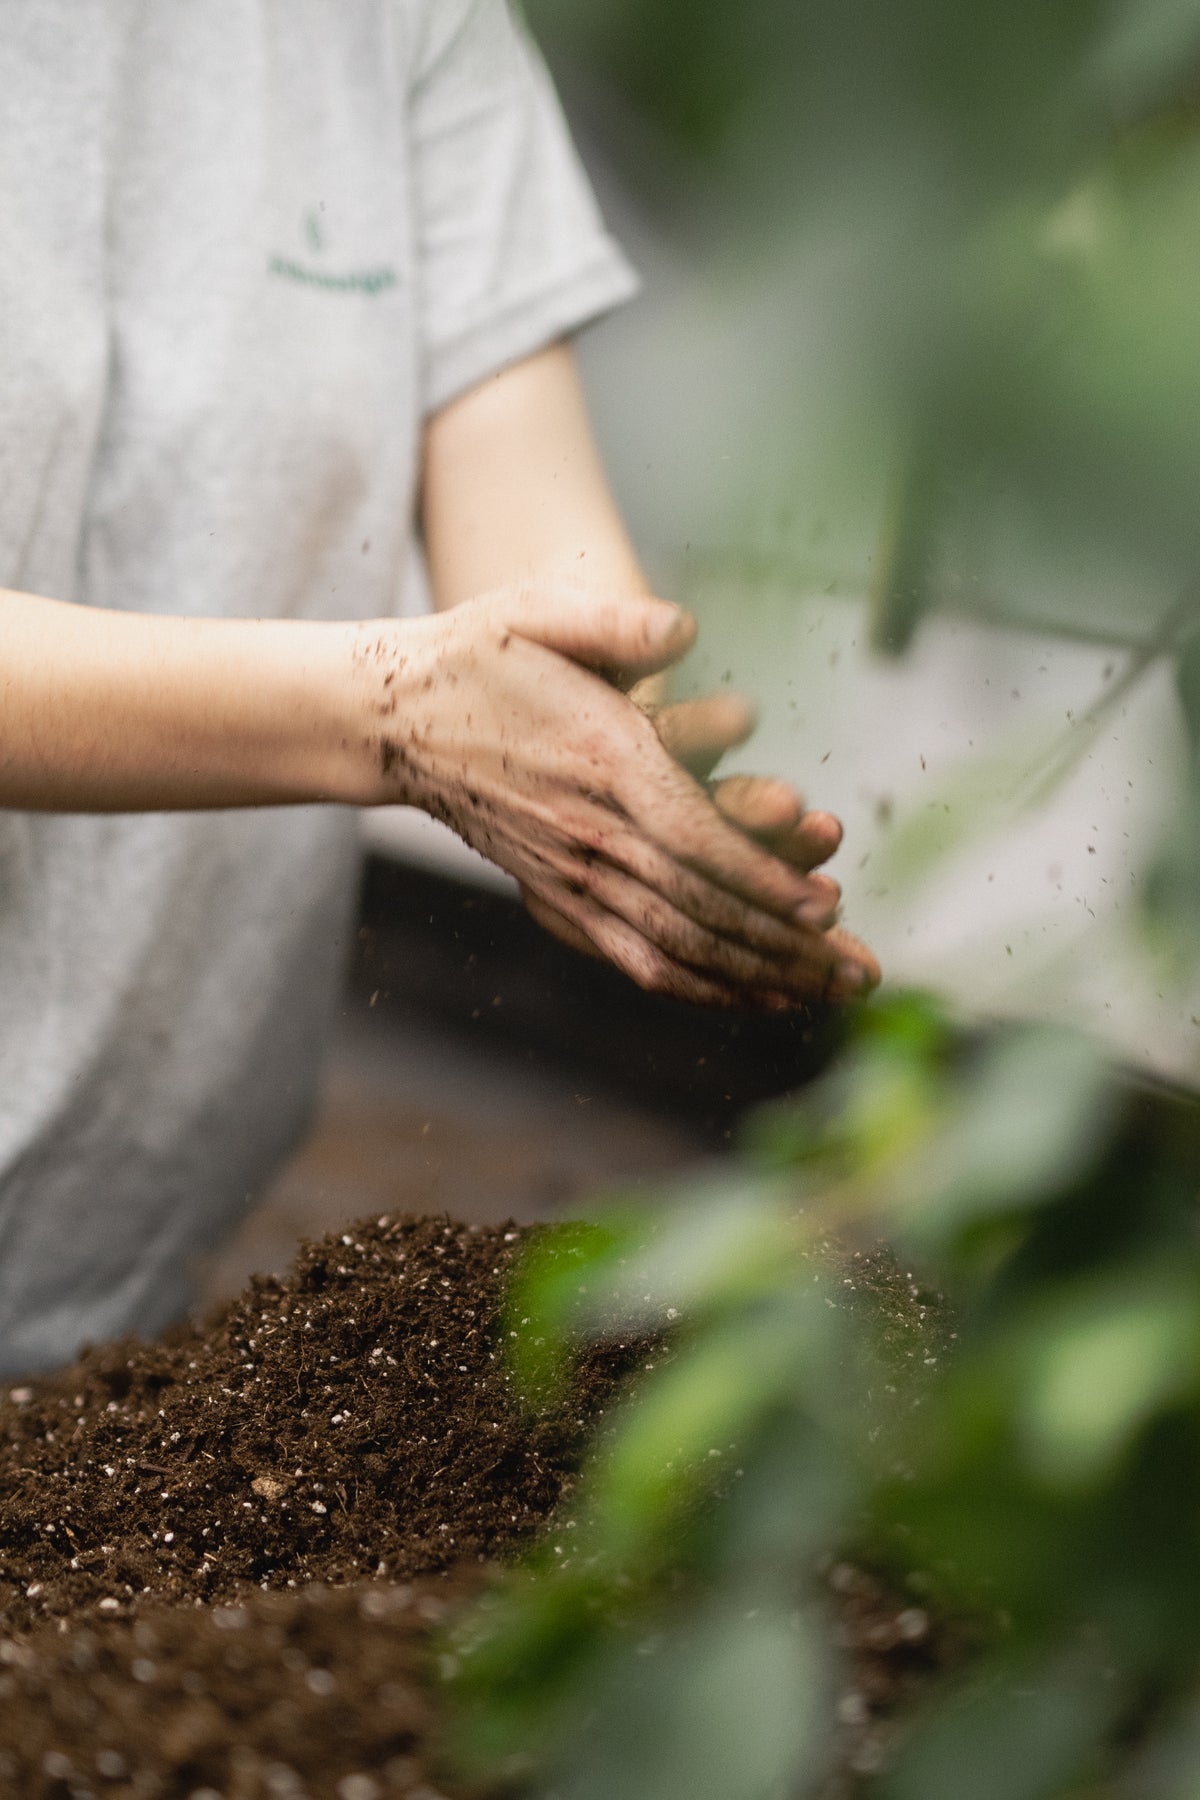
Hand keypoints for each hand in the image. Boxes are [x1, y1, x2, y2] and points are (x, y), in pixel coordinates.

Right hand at [359, 585, 878, 1007]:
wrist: (396, 719)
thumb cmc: (481, 655)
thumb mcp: (540, 612)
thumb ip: (615, 622)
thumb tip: (682, 627)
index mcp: (600, 763)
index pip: (692, 839)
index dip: (760, 878)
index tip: (824, 905)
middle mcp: (588, 834)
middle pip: (699, 908)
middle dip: (785, 946)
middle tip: (858, 974)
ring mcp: (570, 875)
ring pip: (673, 945)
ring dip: (756, 975)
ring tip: (826, 994)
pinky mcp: (558, 897)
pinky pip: (632, 955)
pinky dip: (696, 984)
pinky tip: (750, 998)